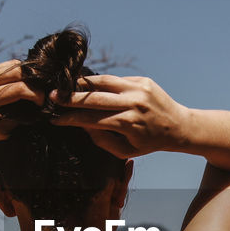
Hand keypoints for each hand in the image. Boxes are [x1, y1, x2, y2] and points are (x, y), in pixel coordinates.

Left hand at [0, 60, 42, 145]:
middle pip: (17, 71)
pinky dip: (16, 73)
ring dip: (26, 74)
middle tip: (41, 93)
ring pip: (11, 65)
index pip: (17, 89)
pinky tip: (22, 84)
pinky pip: (3, 67)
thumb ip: (14, 122)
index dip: (35, 94)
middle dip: (34, 81)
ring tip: (34, 88)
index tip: (41, 102)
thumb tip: (34, 114)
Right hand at [50, 74, 189, 158]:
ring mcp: (139, 89)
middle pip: (94, 98)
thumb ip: (102, 140)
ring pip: (103, 82)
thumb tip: (81, 124)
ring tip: (65, 85)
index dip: (71, 119)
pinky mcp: (143, 80)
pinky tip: (85, 83)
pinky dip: (99, 81)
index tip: (55, 119)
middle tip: (51, 97)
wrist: (178, 126)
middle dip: (70, 98)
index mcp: (129, 124)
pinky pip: (115, 79)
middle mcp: (134, 104)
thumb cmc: (149, 143)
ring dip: (82, 83)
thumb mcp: (125, 151)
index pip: (92, 120)